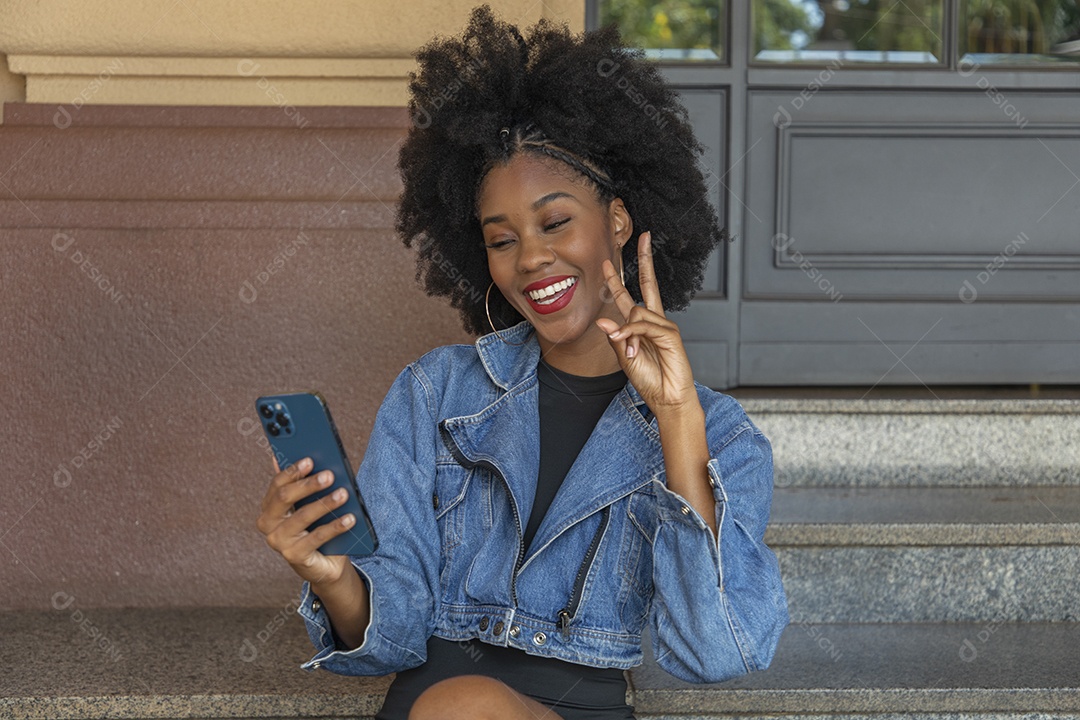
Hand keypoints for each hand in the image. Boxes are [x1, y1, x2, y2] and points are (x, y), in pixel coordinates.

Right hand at [256, 456, 352, 586]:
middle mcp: (268, 524)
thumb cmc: (317, 526)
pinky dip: (335, 526)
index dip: (293, 470)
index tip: (311, 460)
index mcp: (269, 507)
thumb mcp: (311, 504)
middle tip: (330, 475)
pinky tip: (350, 518)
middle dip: (308, 485)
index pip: (277, 484)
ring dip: (325, 503)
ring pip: (302, 516)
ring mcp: (279, 542)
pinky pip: (317, 537)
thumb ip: (306, 484)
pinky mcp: (294, 556)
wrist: (325, 564)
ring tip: (343, 494)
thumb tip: (307, 457)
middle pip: (284, 498)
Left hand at [595, 231, 699, 417]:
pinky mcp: (671, 334)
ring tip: (632, 354)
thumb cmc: (650, 380)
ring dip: (628, 334)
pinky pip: (645, 325)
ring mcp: (665, 326)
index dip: (616, 280)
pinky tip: (633, 348)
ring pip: (637, 313)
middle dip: (645, 260)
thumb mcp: (625, 358)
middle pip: (649, 284)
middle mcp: (655, 321)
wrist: (668, 399)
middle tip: (642, 236)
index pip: (628, 296)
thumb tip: (603, 321)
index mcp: (642, 325)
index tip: (608, 262)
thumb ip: (616, 338)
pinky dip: (634, 335)